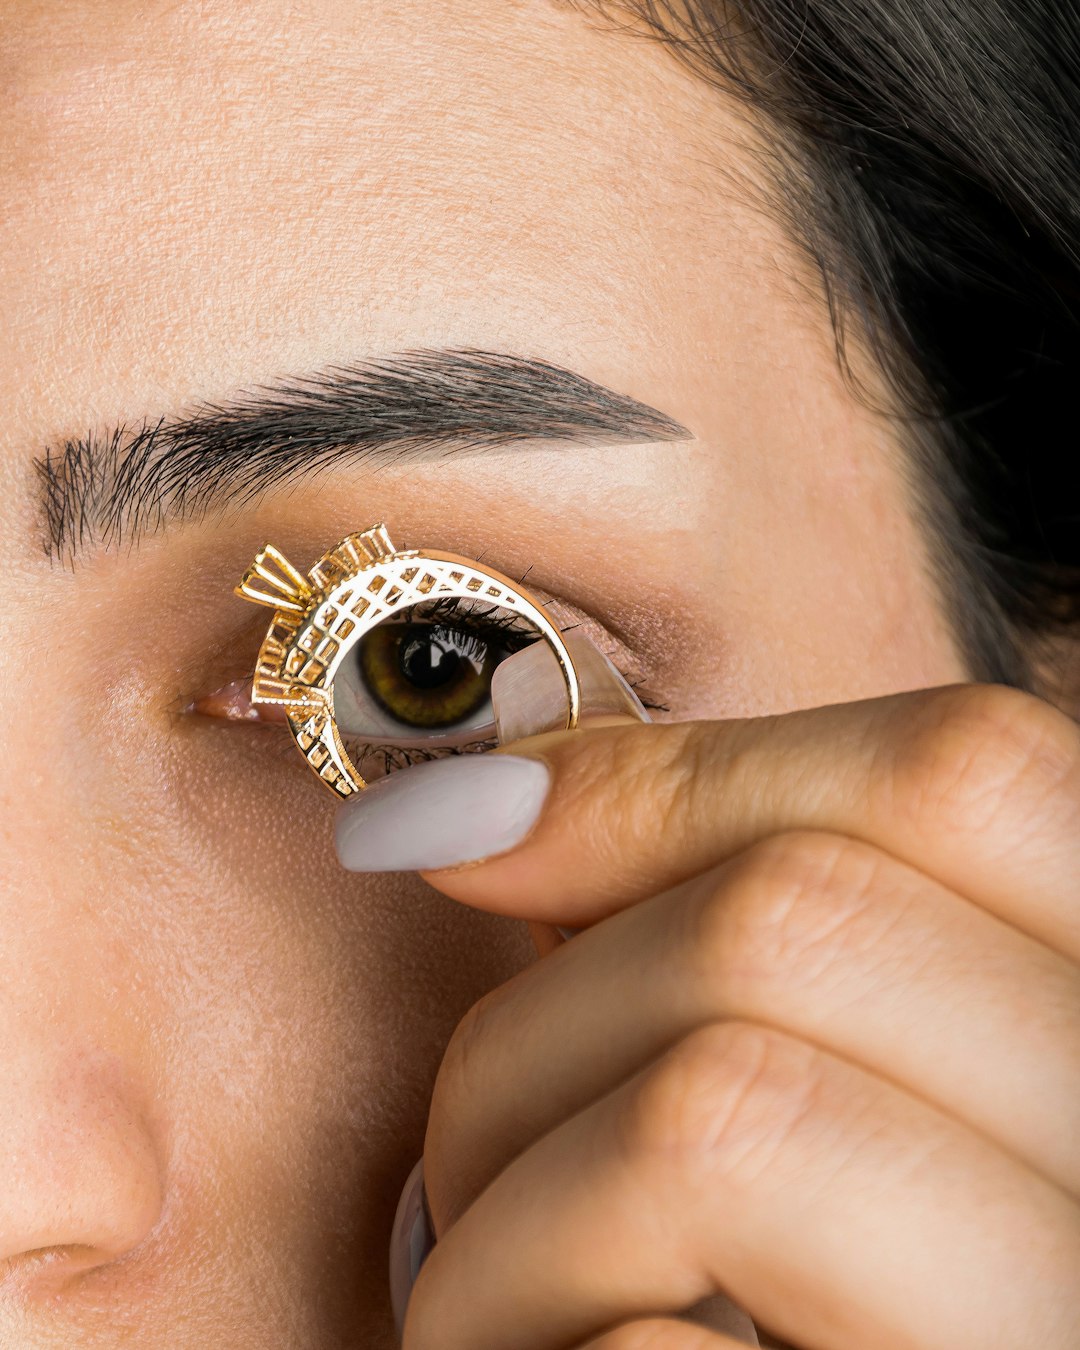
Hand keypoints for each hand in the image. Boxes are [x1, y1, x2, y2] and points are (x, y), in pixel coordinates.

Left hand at [355, 683, 1079, 1348]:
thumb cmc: (839, 1290)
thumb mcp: (847, 1083)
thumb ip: (746, 935)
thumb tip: (487, 798)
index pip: (967, 773)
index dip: (679, 774)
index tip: (460, 828)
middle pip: (795, 916)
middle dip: (545, 1010)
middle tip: (467, 1149)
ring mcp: (1059, 1342)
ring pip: (721, 1103)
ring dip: (507, 1190)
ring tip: (484, 1292)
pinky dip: (538, 1340)